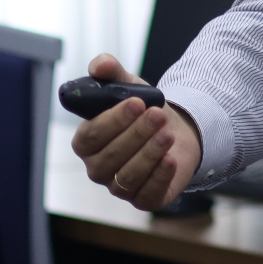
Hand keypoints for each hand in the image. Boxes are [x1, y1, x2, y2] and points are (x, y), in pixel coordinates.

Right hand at [70, 54, 200, 211]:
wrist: (175, 128)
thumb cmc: (144, 109)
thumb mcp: (129, 85)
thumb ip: (111, 72)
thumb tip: (100, 65)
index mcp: (87, 142)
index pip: (90, 137)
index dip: (112, 121)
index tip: (136, 103)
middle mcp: (98, 168)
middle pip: (110, 157)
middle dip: (136, 134)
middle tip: (157, 115)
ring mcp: (119, 187)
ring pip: (128, 176)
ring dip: (149, 153)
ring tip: (167, 133)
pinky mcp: (144, 199)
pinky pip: (146, 195)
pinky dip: (159, 177)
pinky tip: (171, 159)